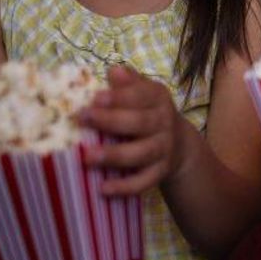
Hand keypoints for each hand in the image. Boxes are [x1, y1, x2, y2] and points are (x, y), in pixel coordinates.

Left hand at [81, 66, 184, 196]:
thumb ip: (129, 84)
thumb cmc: (147, 113)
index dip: (119, 97)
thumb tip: (114, 71)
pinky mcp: (160, 172)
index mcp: (158, 99)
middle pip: (140, 123)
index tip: (95, 97)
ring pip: (141, 153)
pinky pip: (144, 181)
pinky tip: (103, 188)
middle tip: (82, 119)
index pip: (141, 95)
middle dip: (111, 121)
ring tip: (87, 156)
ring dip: (114, 155)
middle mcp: (164, 123)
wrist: (178, 145)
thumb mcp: (144, 93)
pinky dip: (125, 187)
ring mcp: (164, 149)